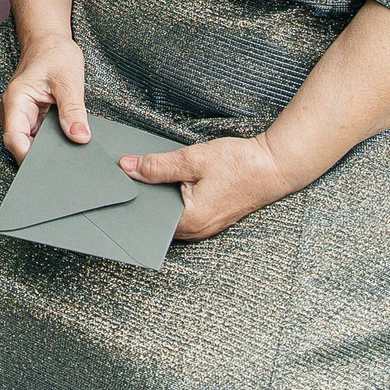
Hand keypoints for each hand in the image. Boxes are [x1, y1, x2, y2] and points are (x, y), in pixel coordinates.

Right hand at [0, 31, 90, 162]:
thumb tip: (80, 137)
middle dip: (42, 157)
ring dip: (49, 149)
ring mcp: (22, 116)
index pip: (14, 139)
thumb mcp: (69, 80)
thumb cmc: (55, 53)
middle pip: (21, 146)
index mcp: (16, 101)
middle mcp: (14, 111)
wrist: (49, 40)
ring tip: (71, 151)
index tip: (52, 165)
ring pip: (32, 143)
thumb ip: (73, 110)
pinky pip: (40, 136)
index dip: (29, 157)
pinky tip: (69, 141)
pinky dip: (53, 141)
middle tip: (68, 163)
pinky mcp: (33, 117)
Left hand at [120, 134, 299, 240]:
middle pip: (156, 217)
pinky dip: (171, 196)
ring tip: (142, 173)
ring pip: (168, 214)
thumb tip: (127, 167)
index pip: (147, 217)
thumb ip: (158, 166)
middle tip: (125, 175)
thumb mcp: (193, 159)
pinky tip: (165, 179)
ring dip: (157, 196)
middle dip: (142, 196)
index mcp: (190, 220)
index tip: (115, 187)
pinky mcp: (209, 217)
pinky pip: (181, 211)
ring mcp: (204, 226)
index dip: (130, 200)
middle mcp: (196, 230)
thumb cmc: (240, 163)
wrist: (275, 166)